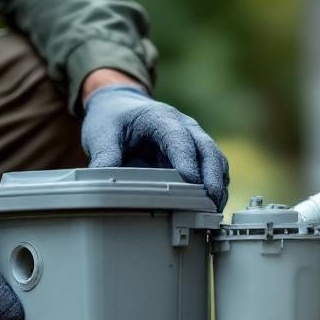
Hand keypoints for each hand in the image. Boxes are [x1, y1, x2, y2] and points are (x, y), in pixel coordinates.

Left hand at [81, 76, 229, 209]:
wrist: (119, 106)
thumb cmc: (112, 119)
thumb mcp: (102, 135)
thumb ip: (104, 158)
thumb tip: (103, 186)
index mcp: (160, 118)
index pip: (178, 138)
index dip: (186, 158)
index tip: (191, 180)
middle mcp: (183, 126)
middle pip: (206, 149)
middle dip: (212, 176)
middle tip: (212, 202)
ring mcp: (192, 139)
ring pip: (215, 160)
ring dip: (218, 184)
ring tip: (214, 212)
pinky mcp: (194, 154)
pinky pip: (211, 169)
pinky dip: (214, 186)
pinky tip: (211, 208)